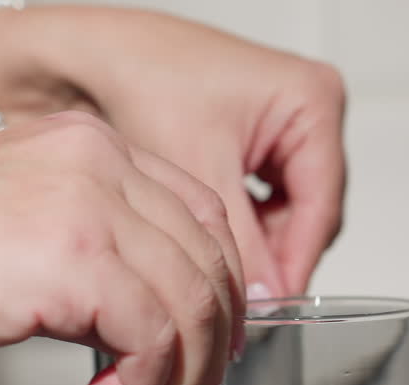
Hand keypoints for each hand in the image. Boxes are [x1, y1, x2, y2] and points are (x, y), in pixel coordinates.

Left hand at [0, 6, 346, 296]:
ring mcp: (281, 129)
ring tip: (213, 273)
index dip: (295, 263)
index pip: (321, 207)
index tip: (270, 305)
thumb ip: (243, 241)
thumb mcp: (201, 167)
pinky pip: (258, 203)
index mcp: (313, 102)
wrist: (86, 56)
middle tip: (238, 301)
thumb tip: (266, 298)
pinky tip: (205, 244)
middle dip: (272, 257)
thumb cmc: (141, 73)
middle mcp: (306, 113)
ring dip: (251, 246)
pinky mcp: (252, 144)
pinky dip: (235, 227)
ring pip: (283, 215)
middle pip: (307, 215)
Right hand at [0, 112, 242, 384]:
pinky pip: (154, 333)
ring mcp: (92, 206)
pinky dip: (146, 381)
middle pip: (210, 259)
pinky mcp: (74, 259)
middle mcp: (102, 163)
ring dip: (184, 374)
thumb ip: (95, 255)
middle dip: (214, 342)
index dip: (221, 288)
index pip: (202, 216)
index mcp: (93, 147)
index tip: (214, 342)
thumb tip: (144, 322)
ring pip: (192, 301)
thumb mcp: (25, 227)